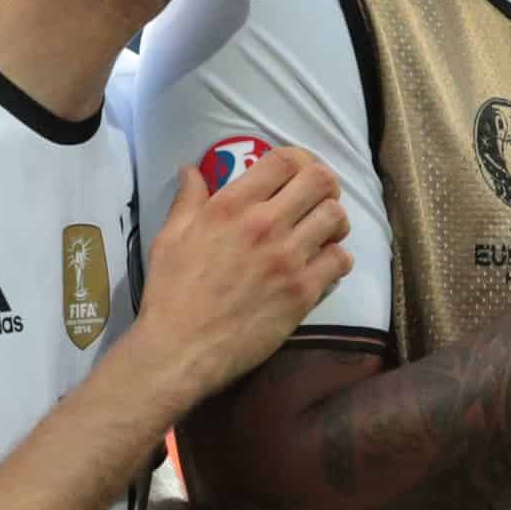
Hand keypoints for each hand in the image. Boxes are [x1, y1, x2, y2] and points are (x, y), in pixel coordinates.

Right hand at [138, 147, 352, 397]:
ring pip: (336, 217)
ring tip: (322, 233)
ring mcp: (288, 259)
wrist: (181, 349)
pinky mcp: (303, 292)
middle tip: (315, 200)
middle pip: (320, 180)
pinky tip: (322, 266)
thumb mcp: (169, 237)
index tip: (294, 174)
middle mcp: (264, 224)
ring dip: (333, 221)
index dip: (296, 160)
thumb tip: (191, 170)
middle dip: (323, 185)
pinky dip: (337, 259)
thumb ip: (187, 199)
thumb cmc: (170, 293)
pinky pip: (341, 260)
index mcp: (230, 206)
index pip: (283, 160)